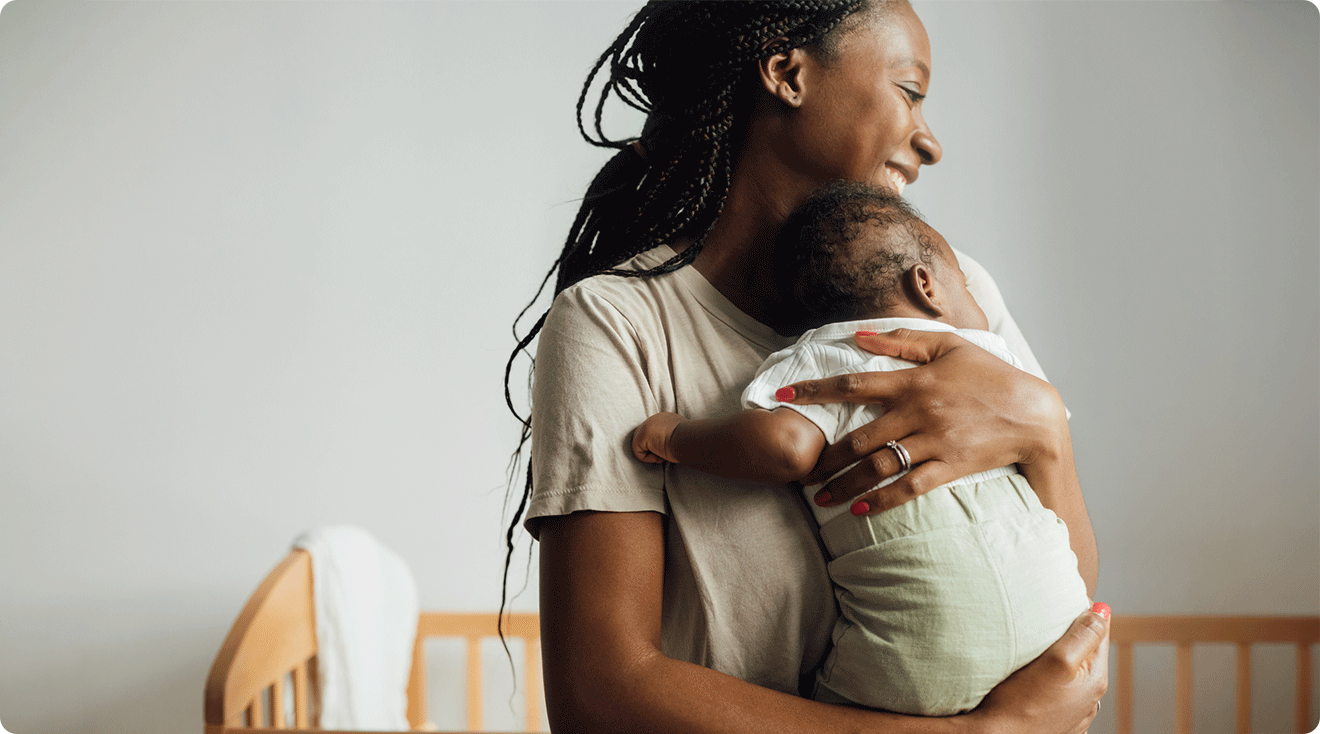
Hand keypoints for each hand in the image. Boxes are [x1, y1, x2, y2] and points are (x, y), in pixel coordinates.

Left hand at [631, 412, 685, 463]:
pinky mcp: (642, 435)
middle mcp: (654, 419)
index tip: (669, 449)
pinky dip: (648, 458)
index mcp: (665, 418)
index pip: (655, 432)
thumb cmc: (690, 441)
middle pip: (644, 437)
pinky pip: (637, 451)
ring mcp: (646, 425)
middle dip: (652, 448)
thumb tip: (674, 445)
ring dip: (651, 453)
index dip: (658, 443)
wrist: (690, 439)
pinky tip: (659, 457)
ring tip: (663, 455)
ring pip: (640, 444)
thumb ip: (674, 436)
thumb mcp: (682, 435)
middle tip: (665, 454)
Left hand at [781, 329, 1067, 514]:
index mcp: (913, 381)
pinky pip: (909, 488)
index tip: (782, 396)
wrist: (1033, 412)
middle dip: (825, 457)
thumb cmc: (989, 374)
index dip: (814, 390)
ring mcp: (934, 442)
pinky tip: (860, 510)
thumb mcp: (949, 346)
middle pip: (859, 437)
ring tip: (821, 499)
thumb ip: (901, 340)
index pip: (853, 384)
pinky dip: (882, 500)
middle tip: (801, 471)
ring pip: (879, 467)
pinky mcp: (949, 467)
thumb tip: (859, 336)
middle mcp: (918, 413)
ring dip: (846, 485)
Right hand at [968, 603, 1110, 733]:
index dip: (1081, 613)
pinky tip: (1033, 682)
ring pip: (1071, 674)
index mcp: (1094, 679)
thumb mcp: (1056, 661)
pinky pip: (1058, 693)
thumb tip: (1102, 611)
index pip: (1099, 632)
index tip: (1057, 605)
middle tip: (1042, 628)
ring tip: (1035, 654)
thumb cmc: (1019, 703)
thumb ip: (1083, 636)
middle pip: (1085, 653)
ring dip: (1059, 660)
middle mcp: (1089, 699)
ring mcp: (1073, 713)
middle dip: (1069, 637)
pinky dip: (1049, 682)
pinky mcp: (1056, 722)